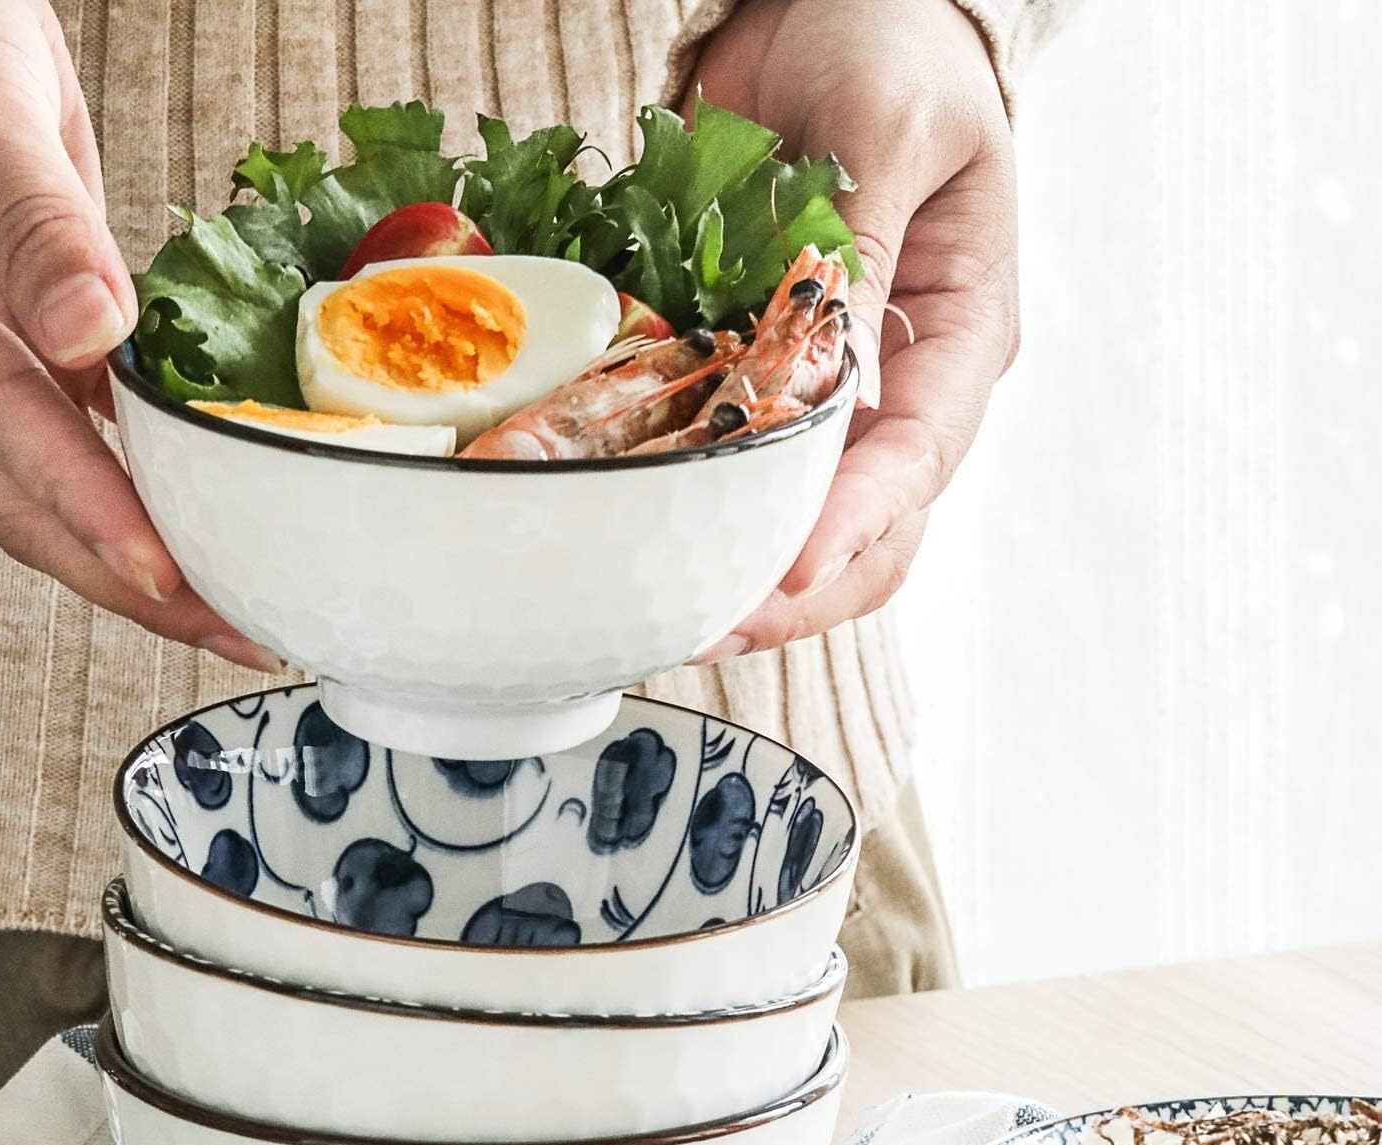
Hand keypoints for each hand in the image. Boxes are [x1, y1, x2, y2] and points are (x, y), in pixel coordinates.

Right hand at [0, 0, 277, 670]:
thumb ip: (29, 221)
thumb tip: (93, 331)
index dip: (84, 504)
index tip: (163, 570)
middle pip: (23, 498)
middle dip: (130, 579)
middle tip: (234, 630)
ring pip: (55, 487)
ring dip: (146, 551)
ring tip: (238, 605)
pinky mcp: (25, 348)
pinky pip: (84, 436)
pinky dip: (149, 483)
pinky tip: (212, 518)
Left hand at [688, 0, 1017, 659]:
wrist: (826, 8)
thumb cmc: (890, 45)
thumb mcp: (890, 124)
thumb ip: (862, 239)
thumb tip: (824, 349)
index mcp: (960, 331)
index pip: (920, 454)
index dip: (860, 522)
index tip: (794, 572)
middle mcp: (901, 383)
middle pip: (869, 526)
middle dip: (796, 588)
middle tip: (712, 626)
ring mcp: (831, 395)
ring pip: (801, 521)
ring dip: (740, 575)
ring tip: (669, 618)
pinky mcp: (760, 379)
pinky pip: (734, 467)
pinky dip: (695, 514)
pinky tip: (641, 547)